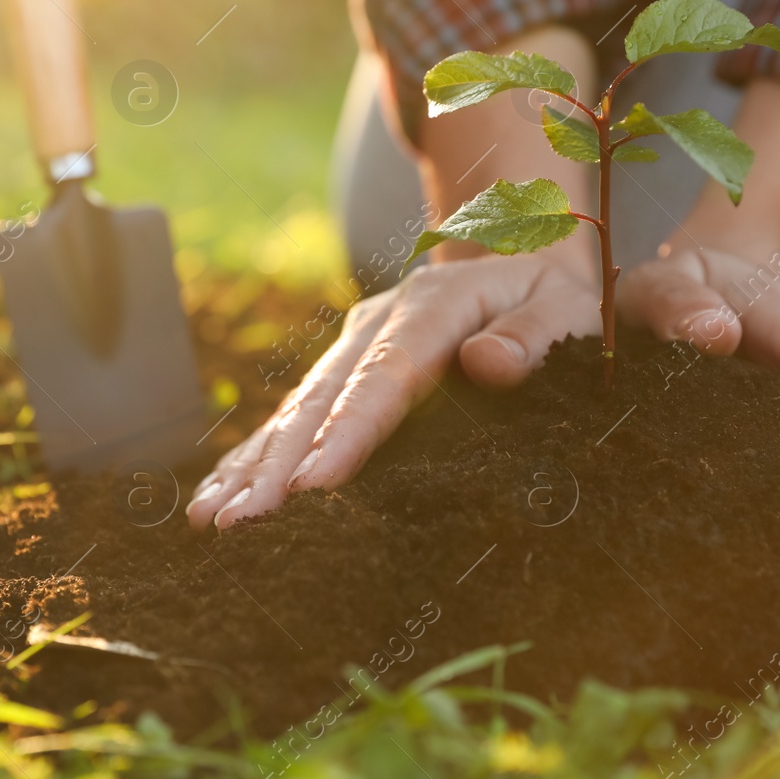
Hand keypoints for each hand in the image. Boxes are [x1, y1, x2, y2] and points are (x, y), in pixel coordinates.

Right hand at [185, 241, 600, 528]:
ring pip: (295, 409)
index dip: (346, 432)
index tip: (313, 485)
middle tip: (241, 522)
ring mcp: (354, 345)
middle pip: (322, 398)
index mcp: (433, 307)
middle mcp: (379, 323)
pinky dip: (253, 455)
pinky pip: (293, 416)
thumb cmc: (554, 296)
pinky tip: (216, 496)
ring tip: (211, 519)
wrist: (522, 256)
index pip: (385, 377)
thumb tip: (489, 363)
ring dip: (251, 465)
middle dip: (278, 464)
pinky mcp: (343, 369)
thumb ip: (536, 331)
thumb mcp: (568, 305)